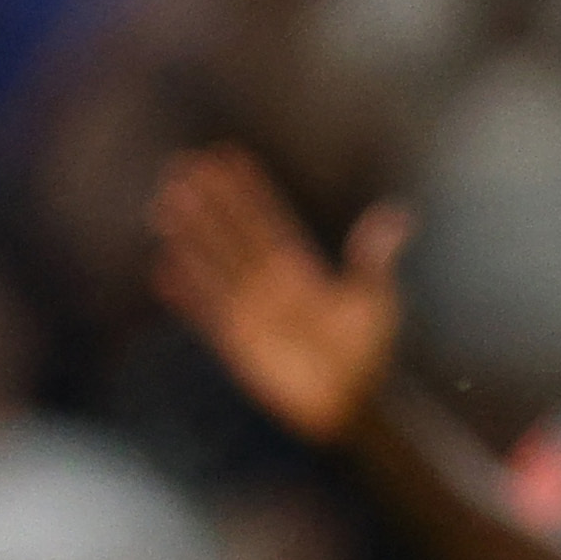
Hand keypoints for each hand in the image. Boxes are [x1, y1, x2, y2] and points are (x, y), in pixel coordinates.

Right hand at [149, 146, 407, 443]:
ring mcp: (251, 312)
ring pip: (213, 265)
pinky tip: (163, 269)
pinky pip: (206, 314)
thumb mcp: (375, 300)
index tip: (228, 156)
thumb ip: (373, 259)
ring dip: (190, 236)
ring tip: (166, 204)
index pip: (269, 220)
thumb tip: (397, 214)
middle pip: (233, 235)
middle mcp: (271, 284)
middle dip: (209, 202)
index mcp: (303, 269)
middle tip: (184, 166)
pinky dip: (186, 294)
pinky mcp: (237, 344)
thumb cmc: (370, 352)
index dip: (249, 190)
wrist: (352, 404)